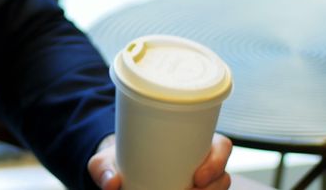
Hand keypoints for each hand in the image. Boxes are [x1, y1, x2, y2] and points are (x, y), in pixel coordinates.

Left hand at [88, 133, 232, 189]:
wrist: (118, 169)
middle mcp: (202, 160)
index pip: (221, 145)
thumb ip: (102, 169)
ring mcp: (201, 179)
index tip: (197, 177)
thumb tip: (112, 184)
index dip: (217, 160)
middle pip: (223, 174)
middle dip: (214, 187)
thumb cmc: (119, 158)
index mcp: (192, 141)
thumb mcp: (105, 160)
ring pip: (219, 187)